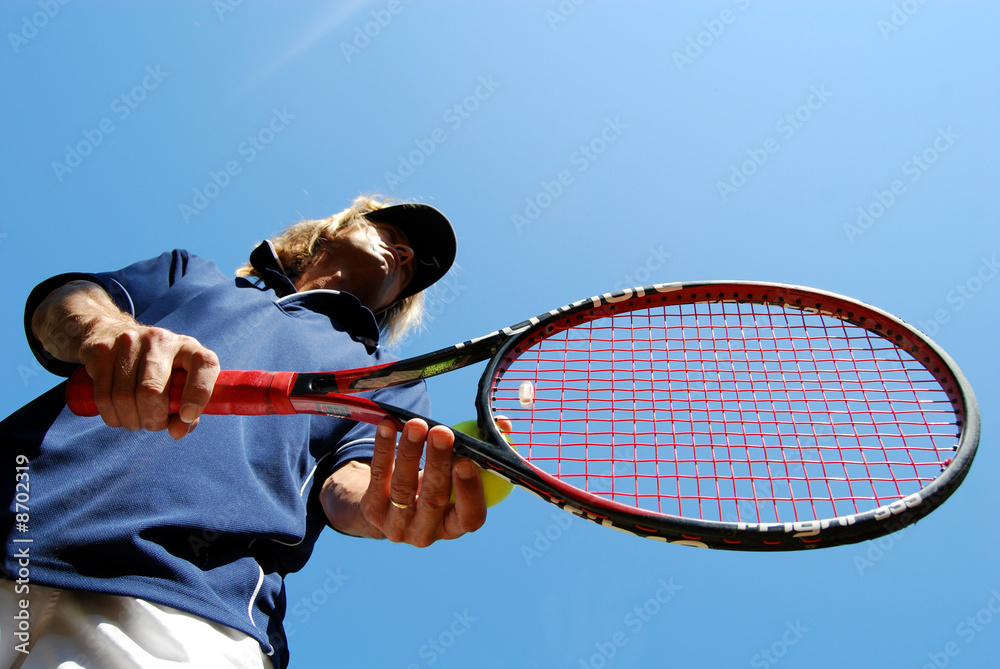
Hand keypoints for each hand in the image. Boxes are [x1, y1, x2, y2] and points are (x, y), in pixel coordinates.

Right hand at [33, 281, 219, 438]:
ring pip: (124, 398)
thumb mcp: (179, 383)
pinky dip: (112, 416)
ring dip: (131, 421)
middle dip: (153, 420)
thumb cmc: (156, 369)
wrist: (111, 332)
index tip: (187, 416)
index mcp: (189, 348)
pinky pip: (103, 396)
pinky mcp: (101, 349)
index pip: (204, 365)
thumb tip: (177, 432)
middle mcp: (161, 340)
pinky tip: (118, 415)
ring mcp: (129, 342)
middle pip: (152, 392)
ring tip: (136, 420)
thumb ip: (187, 412)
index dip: (198, 394)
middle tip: (154, 424)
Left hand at [323, 418, 487, 545]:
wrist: (389, 506)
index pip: (469, 517)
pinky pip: (378, 475)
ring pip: (404, 486)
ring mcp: (397, 524)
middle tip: (442, 432)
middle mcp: (427, 531)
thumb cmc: (436, 484)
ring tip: (415, 424)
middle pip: (434, 498)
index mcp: (456, 525)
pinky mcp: (373, 510)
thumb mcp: (457, 474)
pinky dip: (383, 448)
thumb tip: (503, 424)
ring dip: (409, 451)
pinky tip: (387, 426)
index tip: (467, 462)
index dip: (470, 492)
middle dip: (438, 462)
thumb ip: (481, 450)